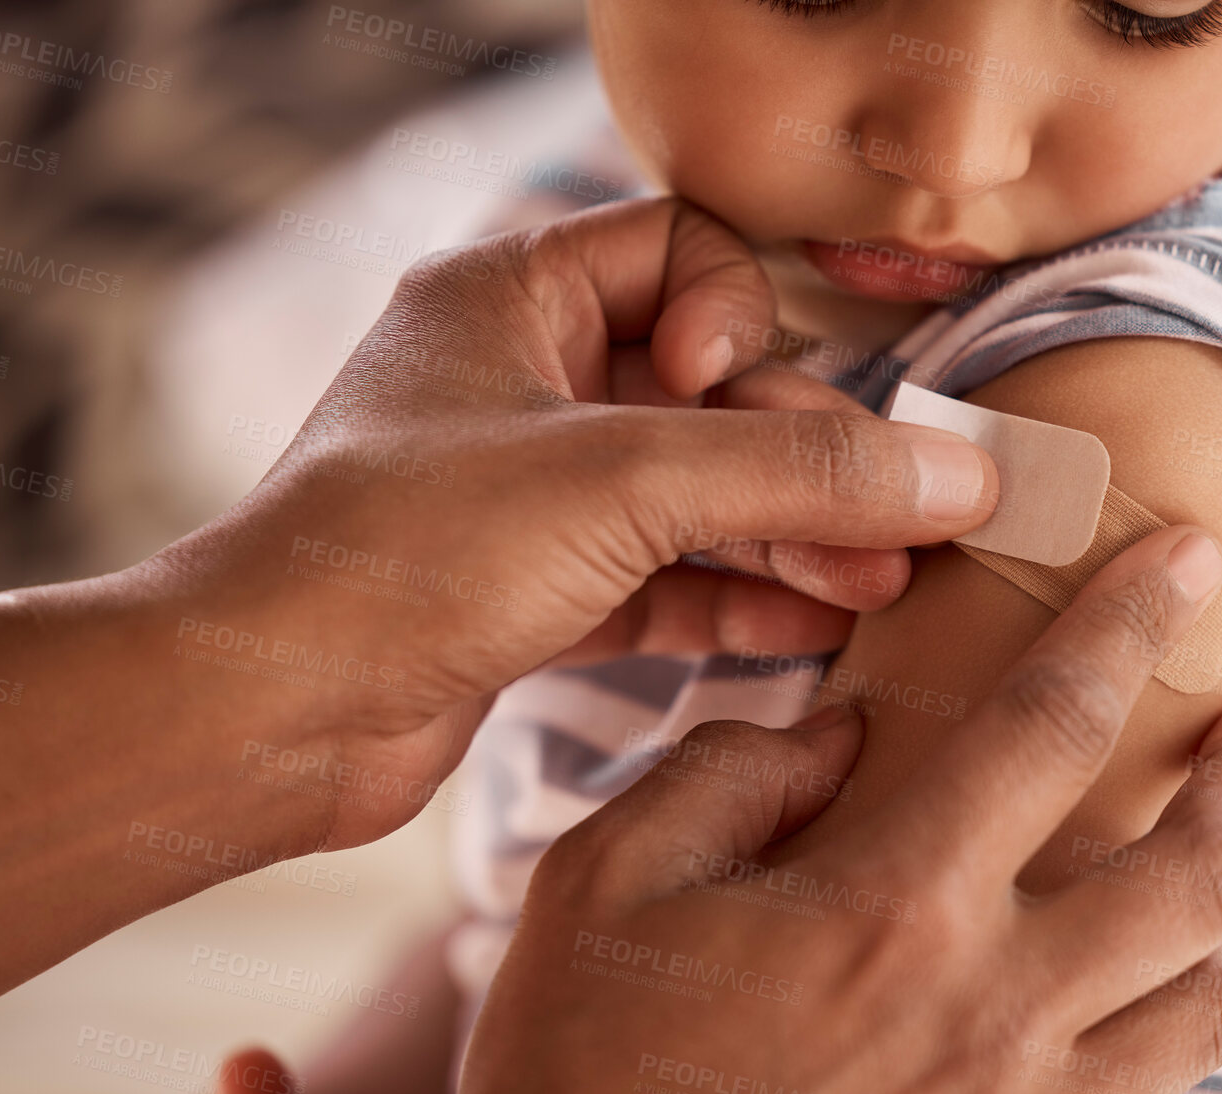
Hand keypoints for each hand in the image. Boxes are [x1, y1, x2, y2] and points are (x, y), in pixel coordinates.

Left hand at [0, 196, 999, 1024]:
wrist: (262, 713)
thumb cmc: (401, 554)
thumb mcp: (620, 482)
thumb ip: (796, 469)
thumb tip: (958, 474)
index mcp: (512, 297)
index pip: (682, 251)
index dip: (737, 316)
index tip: (720, 389)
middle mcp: (525, 384)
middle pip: (715, 393)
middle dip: (805, 459)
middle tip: (900, 524)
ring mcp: (533, 495)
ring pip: (697, 496)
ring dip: (791, 537)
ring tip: (884, 587)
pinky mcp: (537, 592)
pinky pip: (667, 578)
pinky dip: (740, 599)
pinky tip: (820, 628)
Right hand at [449, 525, 1221, 1093]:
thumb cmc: (579, 1064)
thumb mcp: (609, 875)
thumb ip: (732, 771)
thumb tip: (839, 733)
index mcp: (895, 905)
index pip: (1059, 720)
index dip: (1135, 618)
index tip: (1192, 557)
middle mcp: (992, 1016)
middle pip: (1203, 875)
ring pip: (1206, 1011)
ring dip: (1218, 924)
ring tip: (1189, 872)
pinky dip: (1149, 1054)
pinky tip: (1104, 1019)